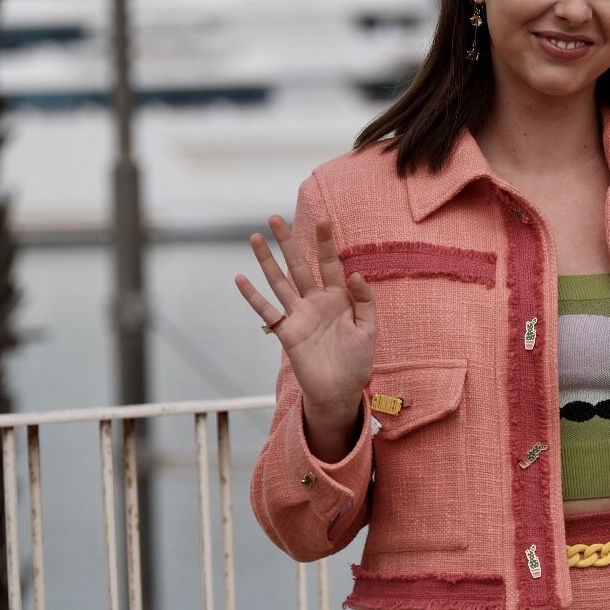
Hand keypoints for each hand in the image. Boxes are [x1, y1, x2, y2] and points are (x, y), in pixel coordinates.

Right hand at [235, 213, 376, 427]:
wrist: (340, 391)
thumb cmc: (357, 362)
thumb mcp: (369, 330)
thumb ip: (365, 301)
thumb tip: (354, 273)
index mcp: (339, 298)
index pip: (331, 264)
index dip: (326, 243)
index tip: (324, 219)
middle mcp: (316, 302)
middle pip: (299, 266)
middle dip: (288, 242)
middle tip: (275, 217)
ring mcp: (298, 315)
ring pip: (279, 282)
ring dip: (267, 261)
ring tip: (255, 237)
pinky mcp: (286, 332)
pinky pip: (267, 311)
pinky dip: (253, 296)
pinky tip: (240, 278)